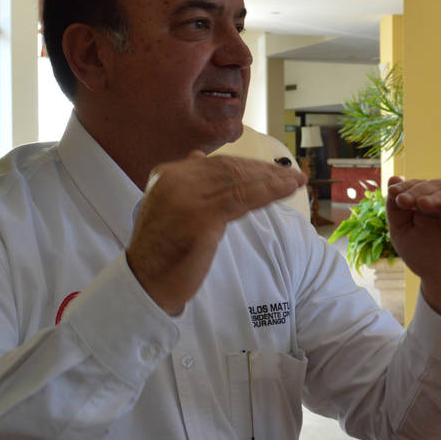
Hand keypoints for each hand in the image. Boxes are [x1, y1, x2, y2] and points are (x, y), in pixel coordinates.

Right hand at [126, 152, 304, 313]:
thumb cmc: (161, 251)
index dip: (249, 165)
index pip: (217, 163)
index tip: (273, 170)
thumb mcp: (168, 208)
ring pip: (240, 181)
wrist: (145, 282)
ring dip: (273, 180)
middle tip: (291, 174)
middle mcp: (176, 179)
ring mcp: (188, 196)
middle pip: (231, 168)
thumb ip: (186, 182)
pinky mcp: (202, 216)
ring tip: (295, 181)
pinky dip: (269, 192)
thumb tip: (199, 156)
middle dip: (265, 171)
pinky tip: (286, 191)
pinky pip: (244, 198)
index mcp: (168, 174)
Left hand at [385, 177, 440, 322]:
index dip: (408, 187)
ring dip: (438, 197)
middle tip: (405, 199)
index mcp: (434, 200)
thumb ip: (396, 209)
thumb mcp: (403, 233)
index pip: (422, 186)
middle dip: (420, 191)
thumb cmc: (427, 257)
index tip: (394, 194)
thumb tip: (393, 179)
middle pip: (439, 187)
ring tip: (422, 202)